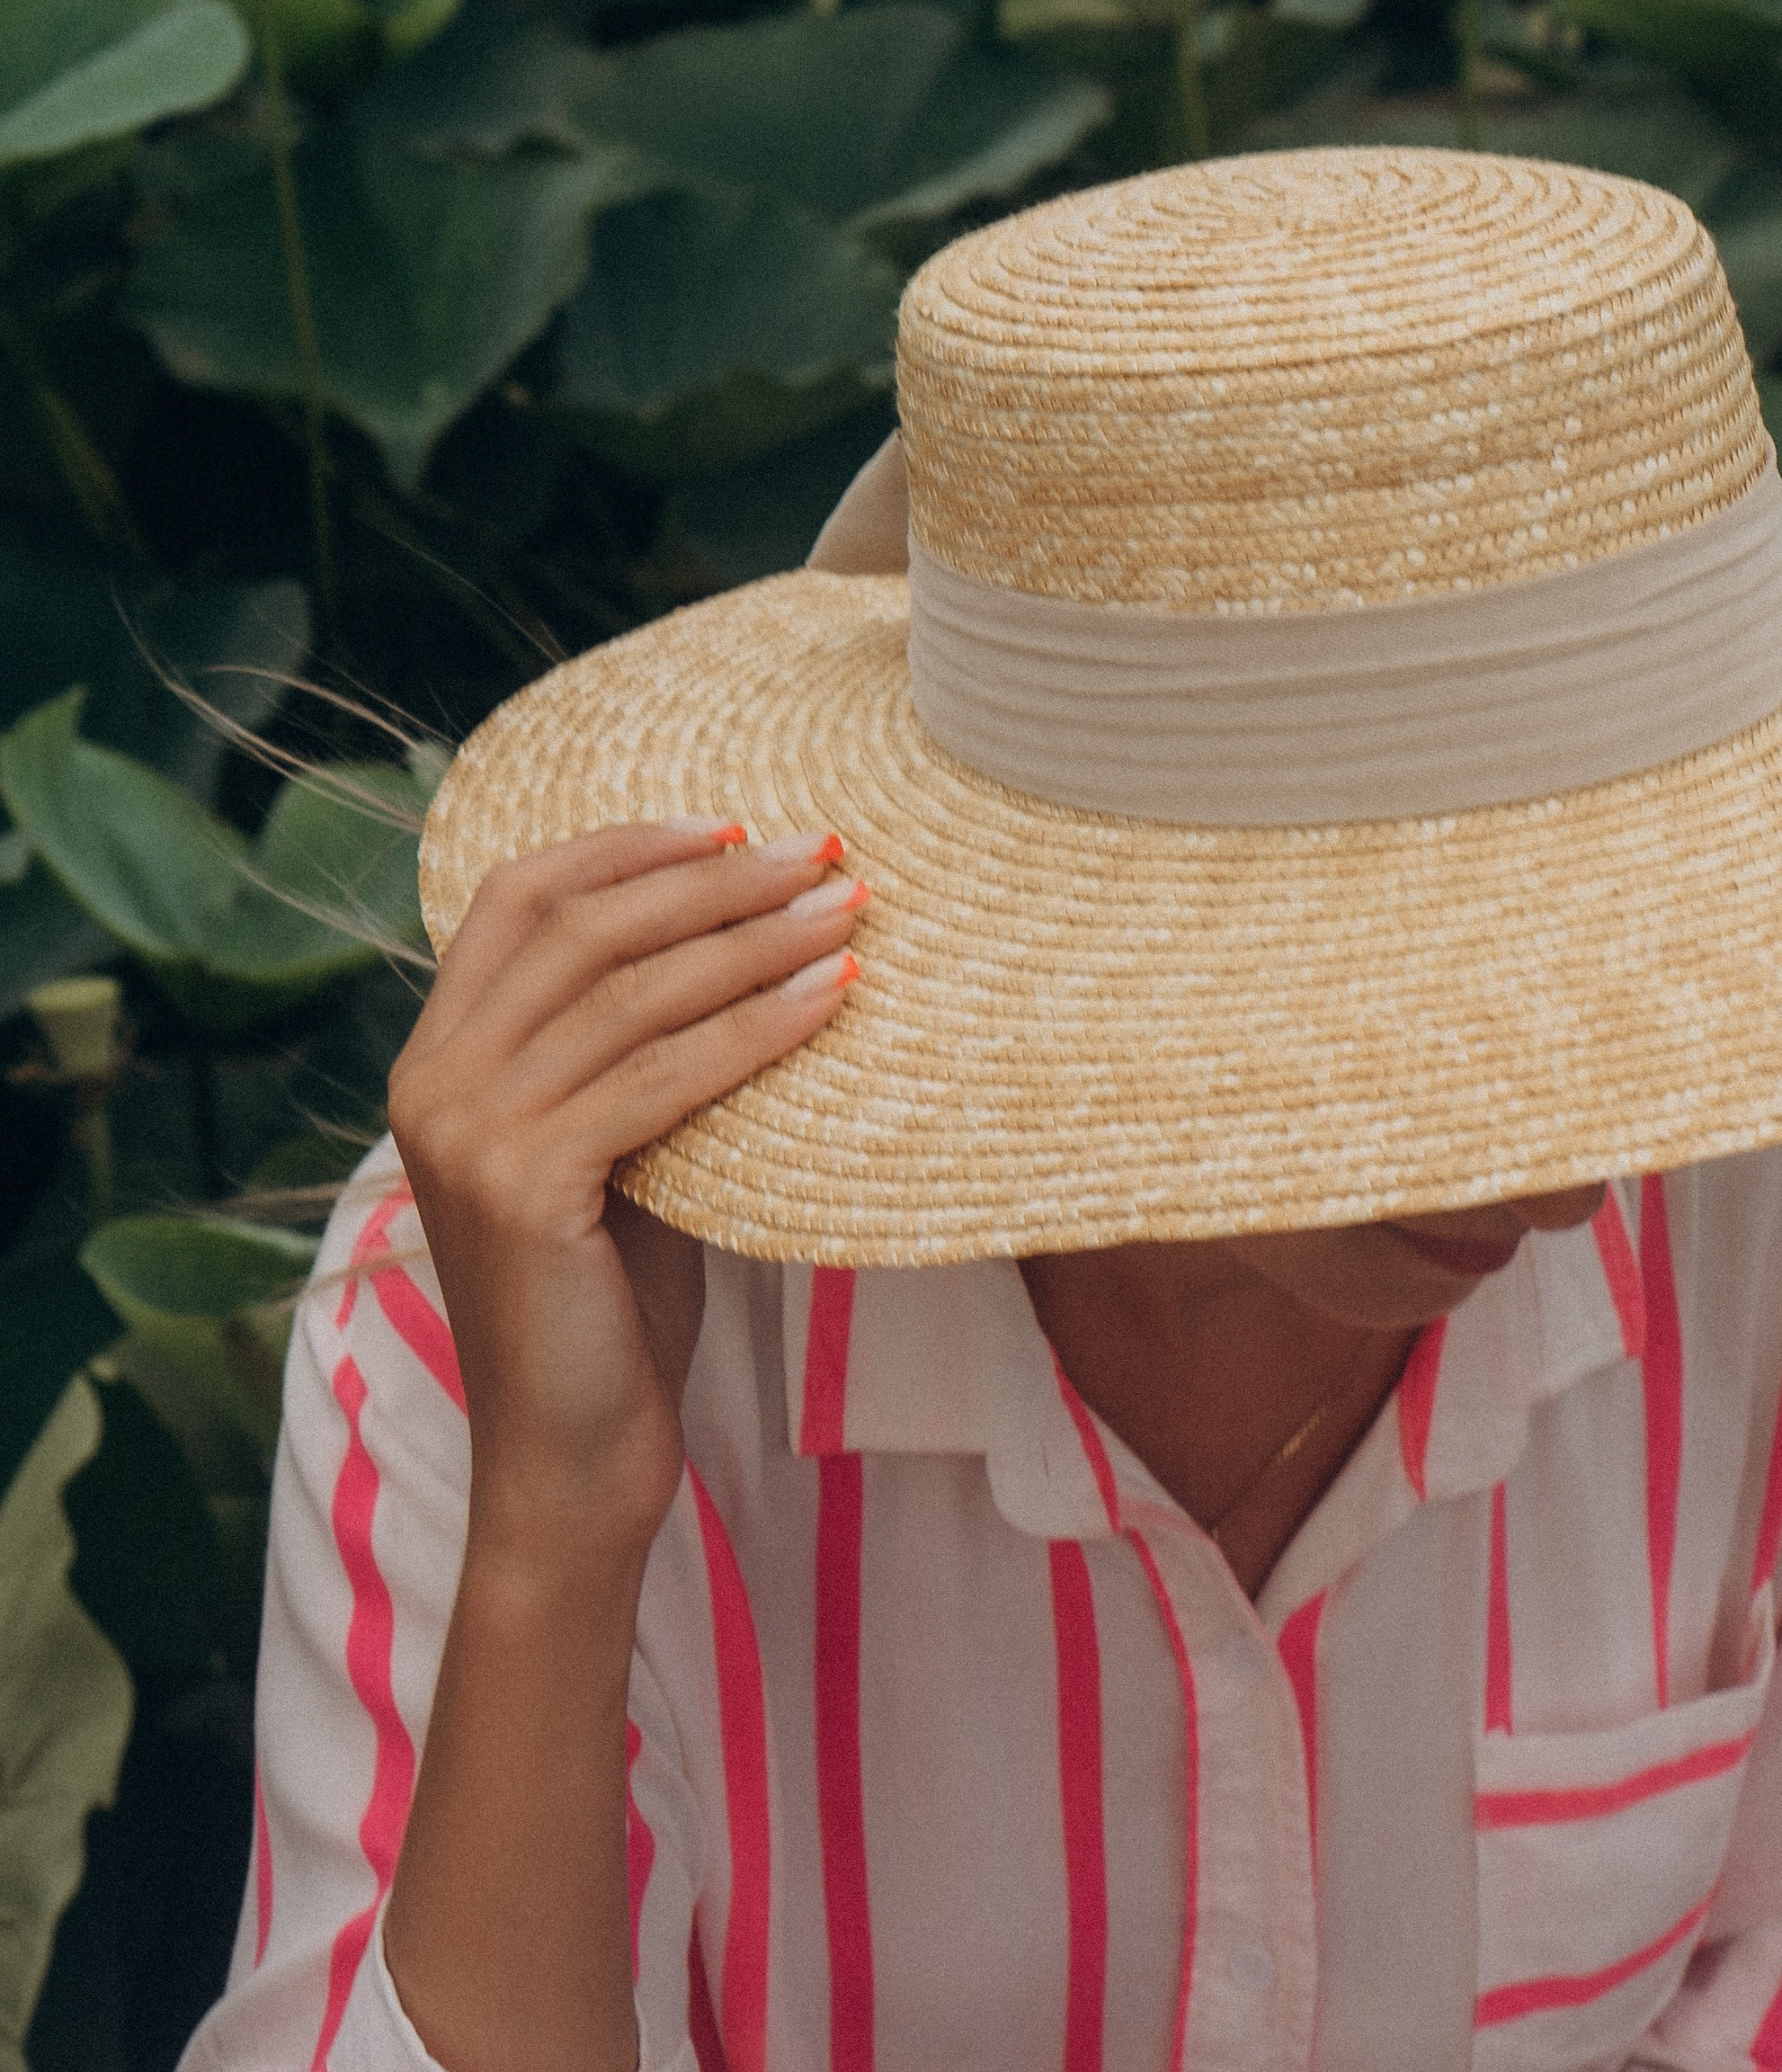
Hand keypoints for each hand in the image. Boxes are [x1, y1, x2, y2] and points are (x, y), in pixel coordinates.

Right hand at [387, 820, 863, 1561]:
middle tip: (823, 848)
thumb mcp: (615, 1148)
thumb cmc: (612, 1304)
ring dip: (753, 937)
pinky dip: (756, 1026)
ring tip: (847, 907)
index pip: (518, 897)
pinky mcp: (520, 1184)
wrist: (571, 1462)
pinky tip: (833, 998)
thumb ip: (636, 1050)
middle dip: (714, 878)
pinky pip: (662, 1076)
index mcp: (435, 1057)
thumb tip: (755, 929)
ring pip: (631, 992)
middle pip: (584, 926)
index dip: (625, 846)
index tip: (732, 822)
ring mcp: (466, 1132)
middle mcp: (431, 1081)